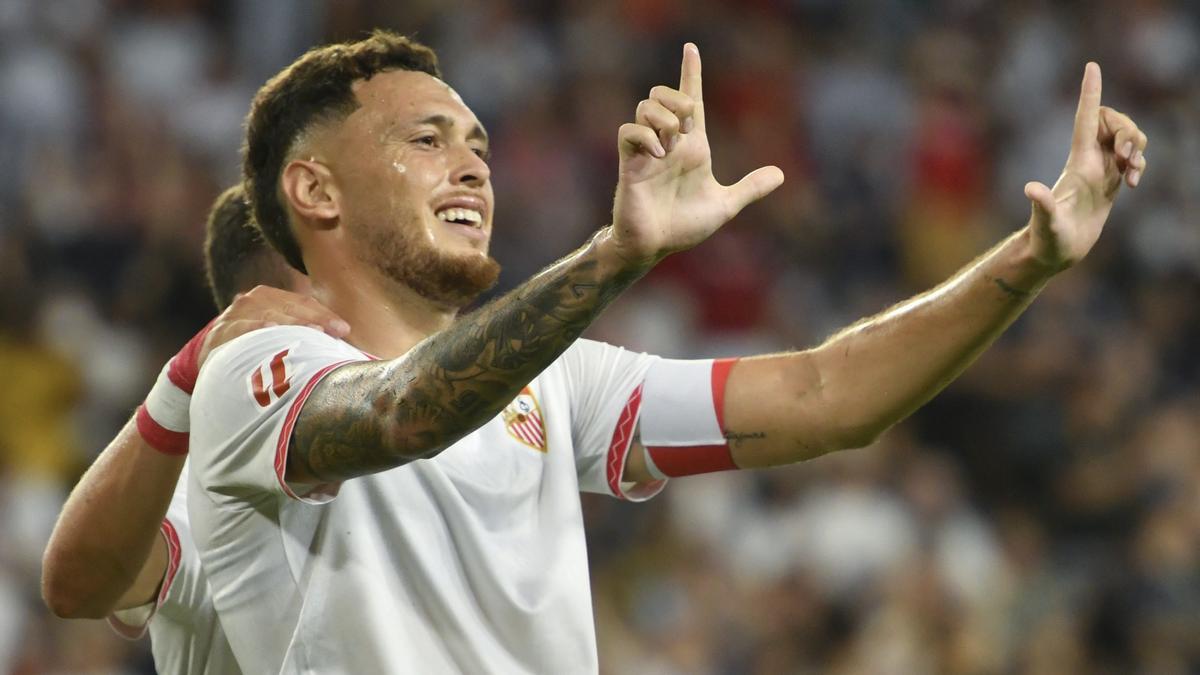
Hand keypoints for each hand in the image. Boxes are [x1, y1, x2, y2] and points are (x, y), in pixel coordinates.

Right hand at [198, 286, 348, 365]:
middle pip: (289, 308)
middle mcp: (254, 300)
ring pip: (269, 315)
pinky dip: (256, 327)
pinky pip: (241, 328)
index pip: (303, 302)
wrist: (214, 358)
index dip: (324, 315)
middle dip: (314, 320)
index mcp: (272, 297)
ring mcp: (236, 314)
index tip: (345, 330)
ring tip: (312, 332)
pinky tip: (271, 329)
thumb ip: (306, 333)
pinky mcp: (221, 331)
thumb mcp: (279, 334)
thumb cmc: (256, 346)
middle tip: (333, 334)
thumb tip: (345, 343)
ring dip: (291, 324)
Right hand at [609, 43, 784, 265]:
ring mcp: (647, 152)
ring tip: (672, 141)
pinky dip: (645, 136)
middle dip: (676, 95)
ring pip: (644, 107)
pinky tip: (659, 155)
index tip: (691, 49)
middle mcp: (669, 143)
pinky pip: (629, 132)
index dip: (691, 73)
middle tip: (687, 121)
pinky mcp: (630, 164)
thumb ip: (749, 189)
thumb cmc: (683, 226)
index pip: (691, 100)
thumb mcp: (724, 205)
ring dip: (662, 116)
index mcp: (691, 147)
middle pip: (663, 94)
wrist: (655, 246)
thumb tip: (780, 175)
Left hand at [1024, 62, 1147, 271]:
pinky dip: (1140, 164)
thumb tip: (1029, 189)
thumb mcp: (1046, 223)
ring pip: (1126, 137)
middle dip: (1129, 130)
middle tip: (1129, 158)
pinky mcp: (1109, 183)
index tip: (1092, 66)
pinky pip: (1132, 158)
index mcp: (1077, 162)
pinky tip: (1133, 184)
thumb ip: (1042, 206)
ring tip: (1133, 174)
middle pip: (1113, 122)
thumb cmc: (1048, 240)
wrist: (1055, 253)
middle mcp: (1088, 160)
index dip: (1089, 93)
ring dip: (1138, 146)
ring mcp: (1099, 170)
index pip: (1085, 119)